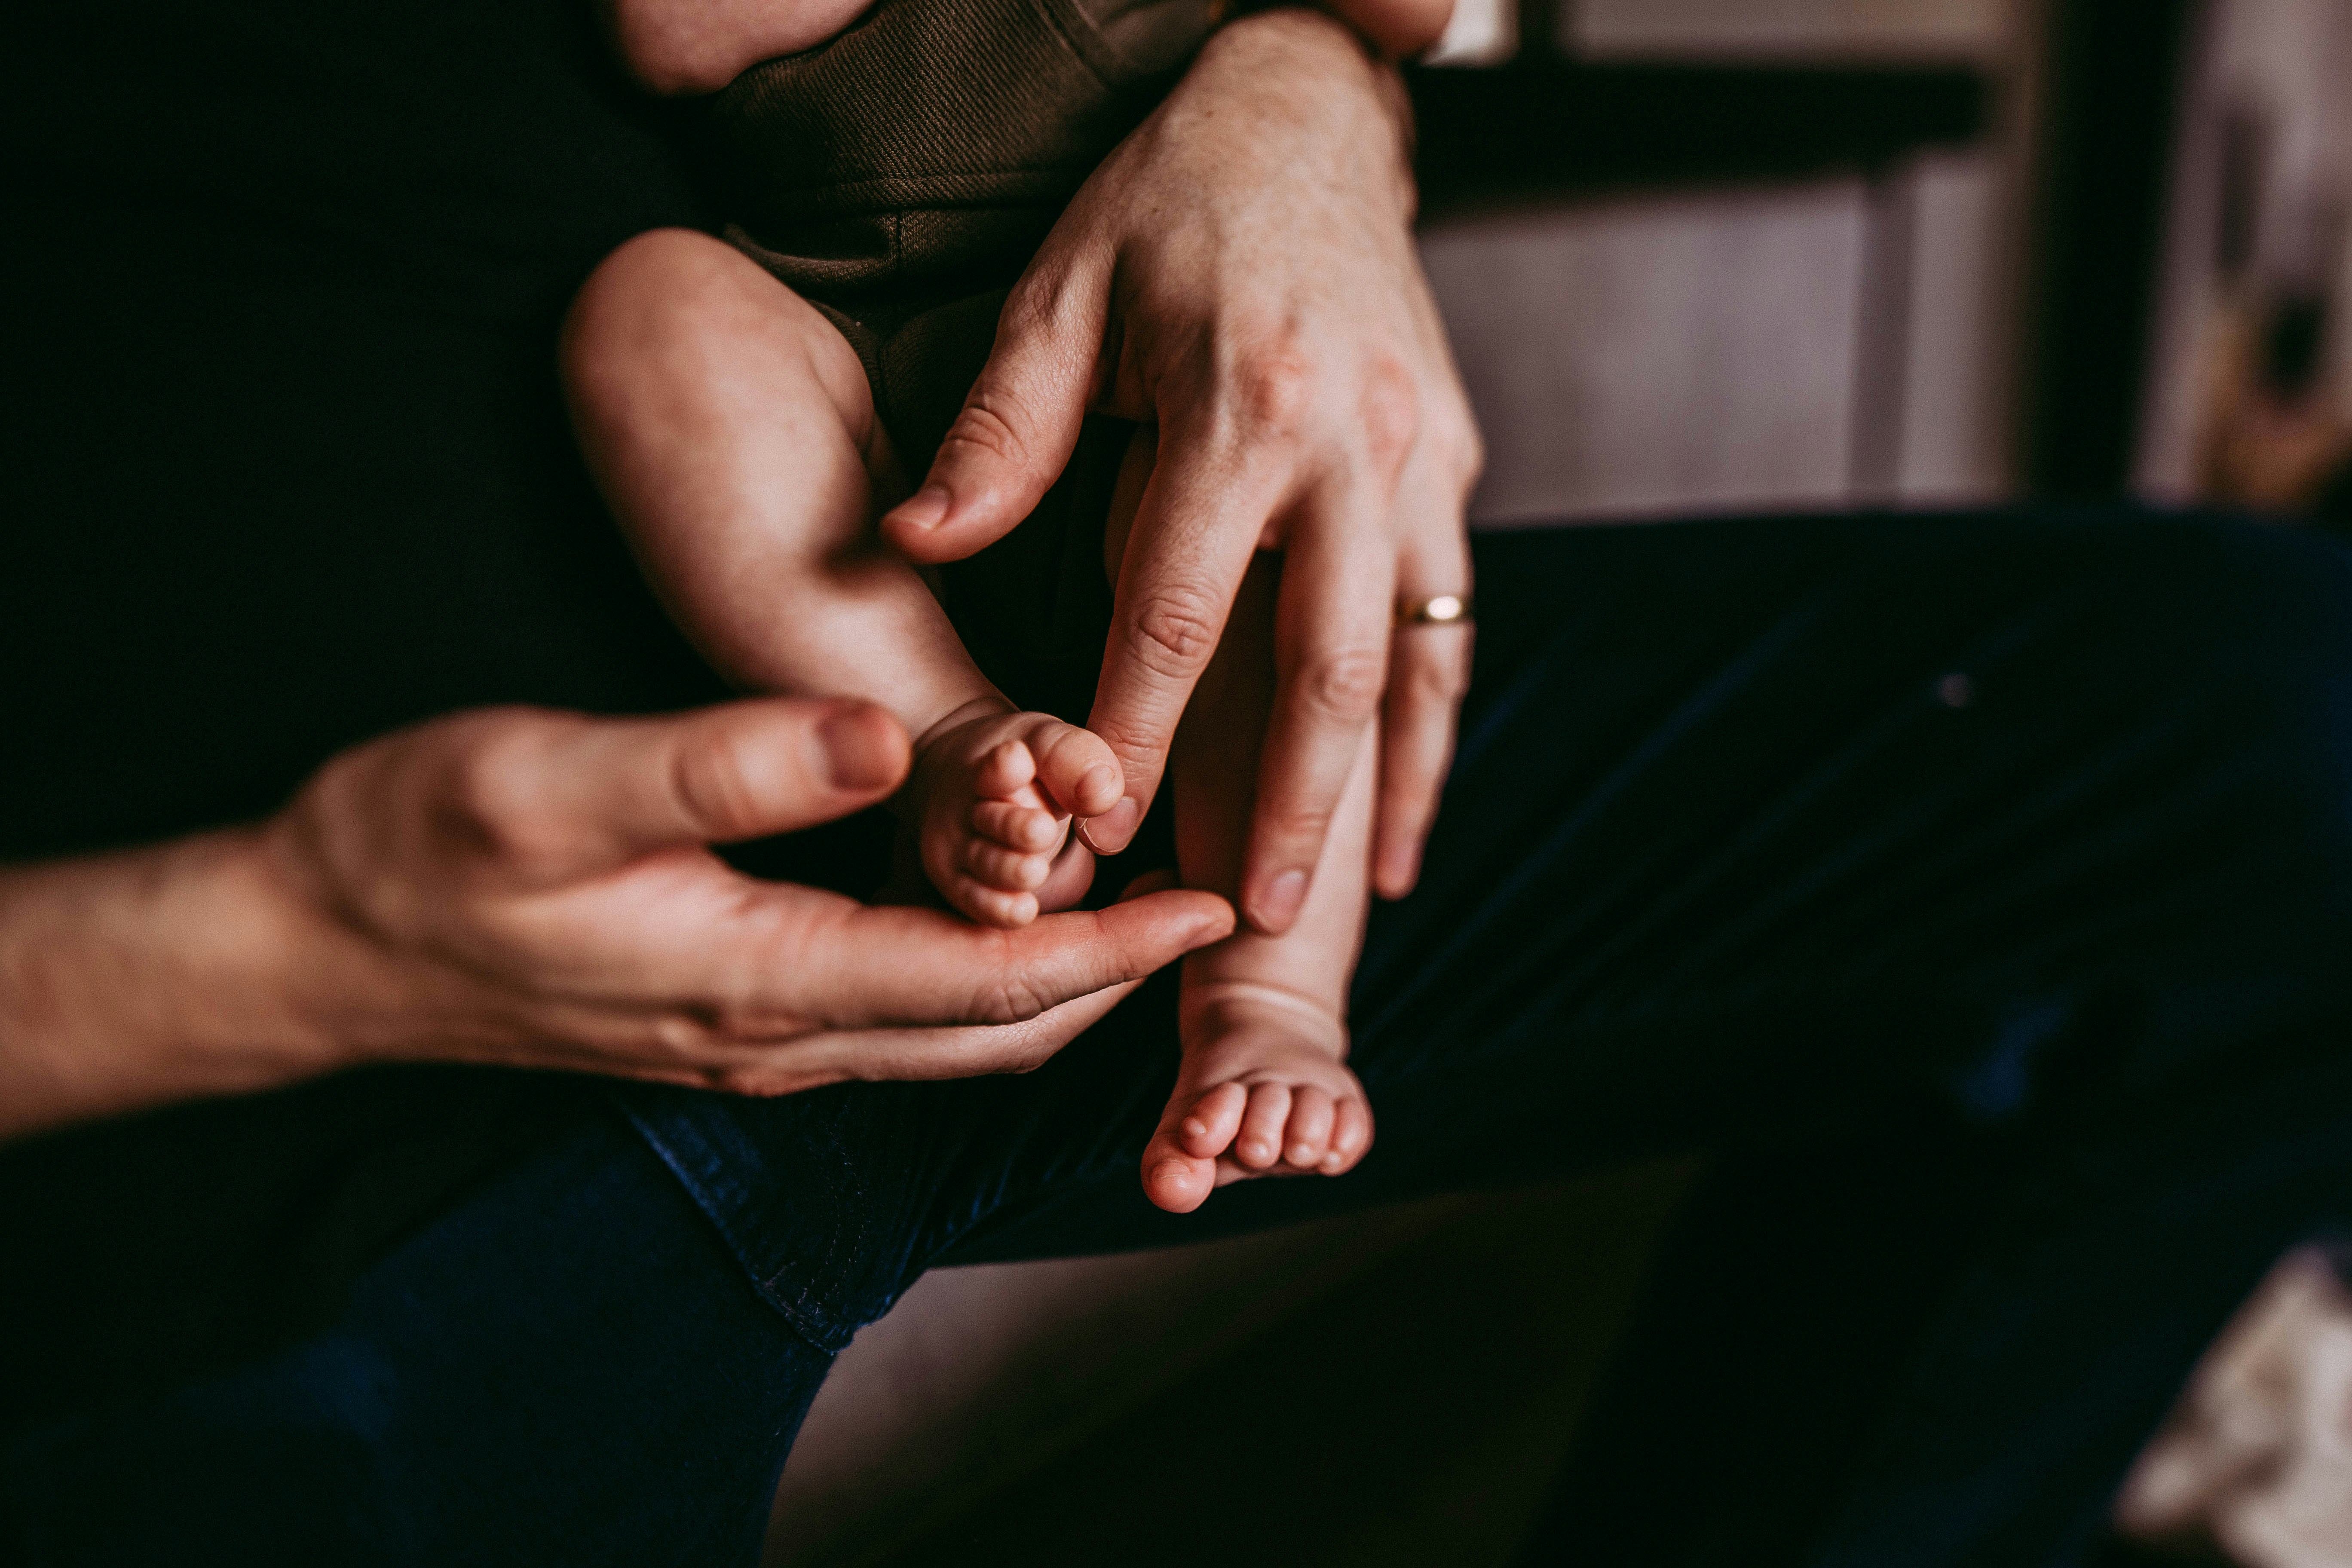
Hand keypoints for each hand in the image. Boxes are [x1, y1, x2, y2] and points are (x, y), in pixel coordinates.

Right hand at [0, 699, 1230, 1139]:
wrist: (320, 944)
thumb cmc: (419, 848)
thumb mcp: (548, 779)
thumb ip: (716, 759)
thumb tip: (871, 736)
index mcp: (754, 977)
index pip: (981, 984)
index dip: (1108, 950)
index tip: (1208, 906)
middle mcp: (772, 1032)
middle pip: (990, 1032)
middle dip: (1109, 980)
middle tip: (1207, 907)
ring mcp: (749, 1039)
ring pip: (948, 1037)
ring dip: (1050, 985)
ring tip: (1135, 910)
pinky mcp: (726, 1016)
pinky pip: (892, 1020)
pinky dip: (975, 981)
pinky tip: (997, 918)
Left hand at [879, 9, 1480, 930]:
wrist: (1306, 117)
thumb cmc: (1166, 205)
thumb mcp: (1061, 292)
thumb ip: (999, 430)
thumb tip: (917, 542)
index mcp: (1241, 406)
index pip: (1175, 607)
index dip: (1135, 727)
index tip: (1099, 825)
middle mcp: (1348, 444)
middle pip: (1321, 661)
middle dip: (1285, 800)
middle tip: (1248, 915)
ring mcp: (1418, 457)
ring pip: (1410, 657)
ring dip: (1376, 788)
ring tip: (1341, 899)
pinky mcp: (1453, 460)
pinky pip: (1454, 620)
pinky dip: (1435, 728)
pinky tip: (1406, 817)